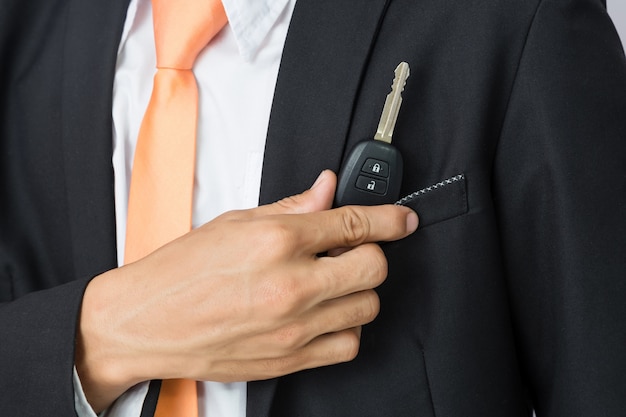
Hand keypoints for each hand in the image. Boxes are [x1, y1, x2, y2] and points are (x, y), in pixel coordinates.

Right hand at [76, 170, 417, 410]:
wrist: (147, 321)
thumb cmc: (181, 271)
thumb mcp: (235, 222)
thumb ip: (291, 207)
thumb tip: (326, 190)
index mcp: (277, 240)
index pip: (355, 224)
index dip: (389, 218)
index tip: (402, 219)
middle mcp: (291, 284)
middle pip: (374, 268)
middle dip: (370, 255)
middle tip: (350, 252)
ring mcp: (294, 326)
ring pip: (367, 307)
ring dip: (358, 291)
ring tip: (330, 283)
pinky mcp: (290, 358)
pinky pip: (348, 345)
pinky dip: (346, 327)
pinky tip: (325, 315)